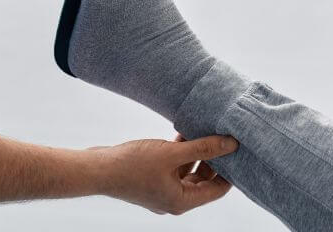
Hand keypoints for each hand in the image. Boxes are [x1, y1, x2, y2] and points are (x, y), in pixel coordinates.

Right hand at [92, 134, 237, 214]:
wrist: (96, 169)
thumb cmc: (131, 165)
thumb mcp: (171, 153)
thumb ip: (202, 148)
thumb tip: (231, 144)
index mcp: (182, 201)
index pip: (217, 189)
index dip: (230, 171)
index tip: (237, 151)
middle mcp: (173, 200)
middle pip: (202, 181)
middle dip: (212, 160)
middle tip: (220, 138)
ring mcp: (160, 191)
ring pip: (186, 173)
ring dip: (194, 153)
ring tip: (200, 131)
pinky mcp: (149, 181)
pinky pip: (171, 169)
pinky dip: (178, 154)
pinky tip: (179, 135)